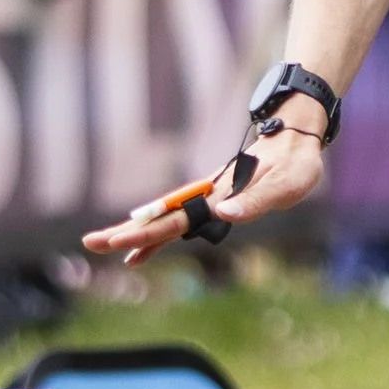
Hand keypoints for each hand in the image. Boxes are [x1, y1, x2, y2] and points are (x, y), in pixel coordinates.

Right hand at [81, 112, 328, 262]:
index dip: (147, 232)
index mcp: (219, 194)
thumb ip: (255, 200)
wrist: (298, 137)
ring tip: (107, 246)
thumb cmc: (296, 163)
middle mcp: (208, 195)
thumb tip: (225, 214)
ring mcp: (209, 197)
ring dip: (137, 233)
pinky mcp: (215, 199)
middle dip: (126, 232)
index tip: (120, 244)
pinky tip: (144, 251)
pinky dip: (159, 234)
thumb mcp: (285, 184)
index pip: (176, 218)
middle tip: (90, 243)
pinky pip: (181, 220)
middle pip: (160, 218)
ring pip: (166, 218)